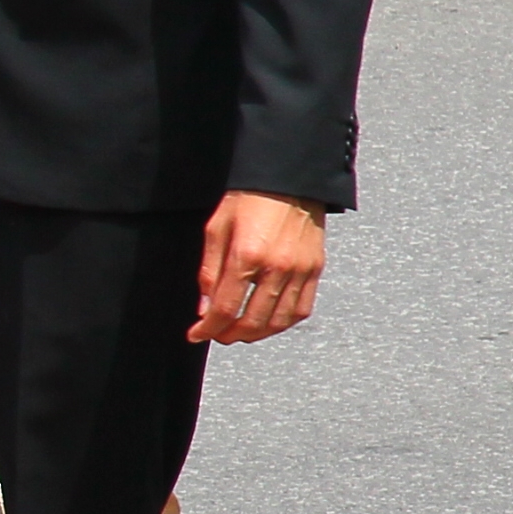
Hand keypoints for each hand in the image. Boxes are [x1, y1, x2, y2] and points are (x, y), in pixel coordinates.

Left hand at [190, 190, 325, 343]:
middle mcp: (277, 267)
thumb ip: (209, 272)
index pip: (225, 309)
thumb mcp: (216, 230)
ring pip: (279, 321)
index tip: (197, 334)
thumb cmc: (248, 198)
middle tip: (216, 334)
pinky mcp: (316, 268)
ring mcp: (300, 270)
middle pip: (253, 322)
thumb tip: (205, 307)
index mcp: (247, 256)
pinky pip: (302, 309)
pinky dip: (283, 322)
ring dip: (257, 334)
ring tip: (240, 331)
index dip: (208, 328)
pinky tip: (268, 322)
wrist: (287, 179)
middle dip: (230, 335)